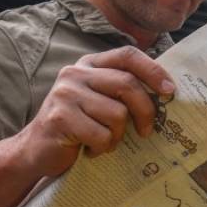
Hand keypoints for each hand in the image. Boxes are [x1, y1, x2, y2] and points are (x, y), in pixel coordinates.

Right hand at [16, 46, 175, 177]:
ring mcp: (65, 94)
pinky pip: (101, 135)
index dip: (153, 71)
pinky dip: (102, 148)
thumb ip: (123, 91)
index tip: (170, 92)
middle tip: (147, 131)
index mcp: (89, 64)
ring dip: (117, 136)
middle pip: (127, 84)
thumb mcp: (100, 101)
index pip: (128, 55)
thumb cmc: (78, 127)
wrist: (36, 150)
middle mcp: (76, 73)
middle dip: (145, 111)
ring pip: (117, 114)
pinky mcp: (60, 118)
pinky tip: (89, 149)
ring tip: (104, 141)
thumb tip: (167, 93)